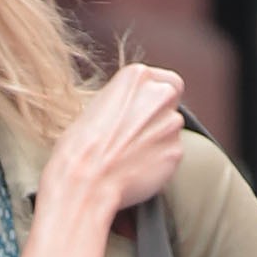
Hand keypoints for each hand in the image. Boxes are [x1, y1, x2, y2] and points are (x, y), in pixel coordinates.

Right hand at [43, 64, 186, 216]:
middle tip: (135, 135)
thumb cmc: (80, 146)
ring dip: (158, 140)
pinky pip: (171, 155)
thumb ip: (126, 101)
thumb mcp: (99, 104)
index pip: (168, 81)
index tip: (146, 109)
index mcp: (138, 77)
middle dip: (158, 117)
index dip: (157, 97)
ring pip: (171, 130)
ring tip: (130, 154)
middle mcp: (160, 95)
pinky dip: (159, 162)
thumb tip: (135, 110)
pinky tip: (136, 168)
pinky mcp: (175, 152)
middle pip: (171, 104)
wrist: (84, 179)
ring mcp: (171, 124)